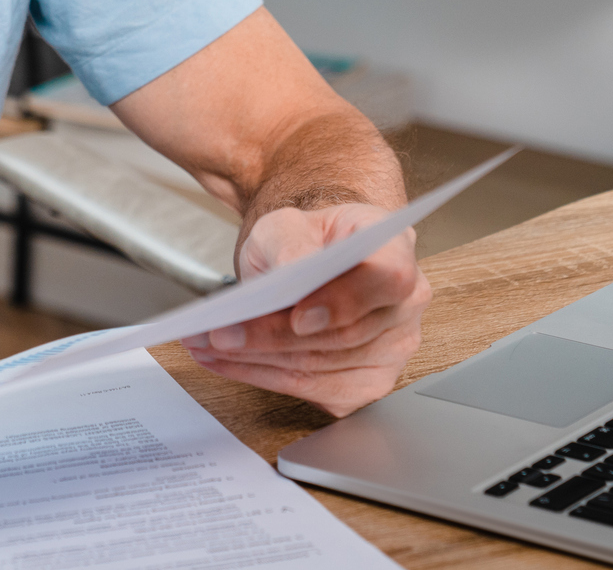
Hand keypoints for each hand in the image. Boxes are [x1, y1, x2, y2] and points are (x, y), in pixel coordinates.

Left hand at [181, 203, 431, 417]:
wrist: (313, 257)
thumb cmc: (306, 238)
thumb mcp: (286, 223)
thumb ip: (291, 244)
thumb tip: (291, 277)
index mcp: (394, 249)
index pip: (387, 277)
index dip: (345, 302)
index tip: (298, 317)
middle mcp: (405, 304)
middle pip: (343, 334)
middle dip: (272, 337)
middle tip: (219, 333)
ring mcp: (392, 350)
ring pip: (322, 367)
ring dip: (257, 360)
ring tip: (207, 345)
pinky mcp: (366, 385)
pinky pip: (312, 389)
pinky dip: (262, 376)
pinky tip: (227, 361)